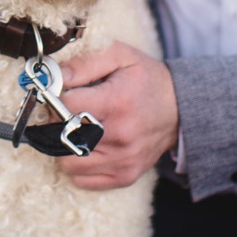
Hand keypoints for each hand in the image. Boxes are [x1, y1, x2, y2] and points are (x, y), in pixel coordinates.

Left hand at [57, 42, 178, 191]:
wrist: (180, 109)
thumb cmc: (146, 80)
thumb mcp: (120, 56)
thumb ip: (86, 62)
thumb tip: (58, 75)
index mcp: (116, 102)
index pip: (66, 105)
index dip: (57, 97)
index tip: (64, 94)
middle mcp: (119, 135)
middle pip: (62, 138)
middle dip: (57, 124)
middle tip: (69, 113)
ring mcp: (122, 159)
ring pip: (68, 163)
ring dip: (65, 147)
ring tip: (79, 131)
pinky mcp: (125, 175)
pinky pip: (82, 179)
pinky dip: (79, 165)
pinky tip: (89, 148)